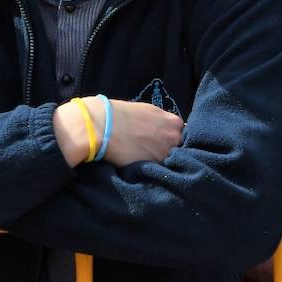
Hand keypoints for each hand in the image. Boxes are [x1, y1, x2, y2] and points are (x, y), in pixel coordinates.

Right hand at [52, 98, 183, 166]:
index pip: (181, 134)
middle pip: (178, 148)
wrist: (100, 126)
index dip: (170, 139)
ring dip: (160, 161)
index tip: (161, 141)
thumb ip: (162, 121)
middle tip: (152, 150)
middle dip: (169, 150)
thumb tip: (166, 129)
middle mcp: (174, 138)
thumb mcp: (148, 111)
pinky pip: (157, 170)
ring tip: (144, 157)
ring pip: (169, 161)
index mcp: (174, 122)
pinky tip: (140, 164)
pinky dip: (151, 169)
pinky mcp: (152, 167)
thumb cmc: (120, 114)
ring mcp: (165, 153)